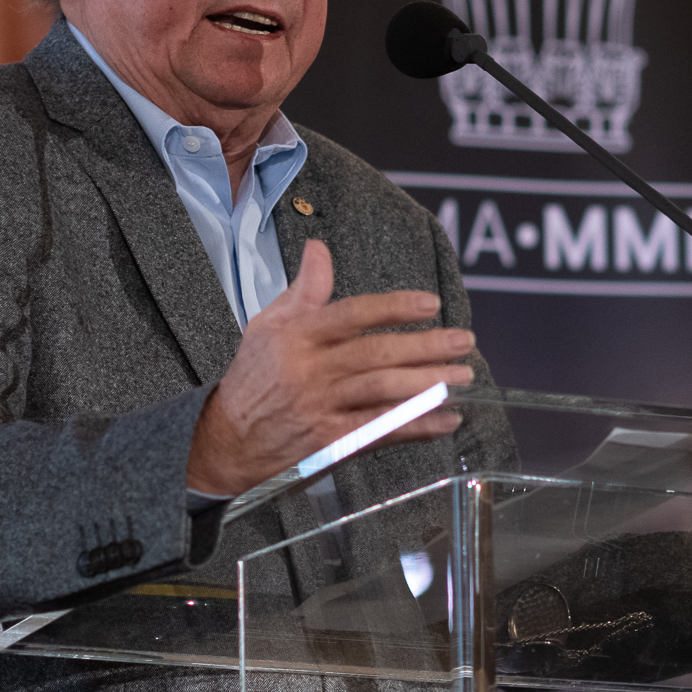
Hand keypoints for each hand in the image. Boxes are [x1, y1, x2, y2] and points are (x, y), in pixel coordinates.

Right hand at [186, 240, 474, 495]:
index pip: (353, 314)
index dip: (394, 307)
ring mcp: (320, 408)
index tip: (430, 303)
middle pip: (376, 354)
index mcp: (297, 335)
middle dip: (425, 347)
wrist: (227, 439)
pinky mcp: (329, 442)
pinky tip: (445, 419)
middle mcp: (310, 370)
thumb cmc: (254, 376)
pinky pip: (380, 431)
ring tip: (462, 376)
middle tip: (463, 341)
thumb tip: (319, 248)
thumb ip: (304, 289)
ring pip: (382, 391)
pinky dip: (415, 426)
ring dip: (427, 384)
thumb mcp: (268, 325)